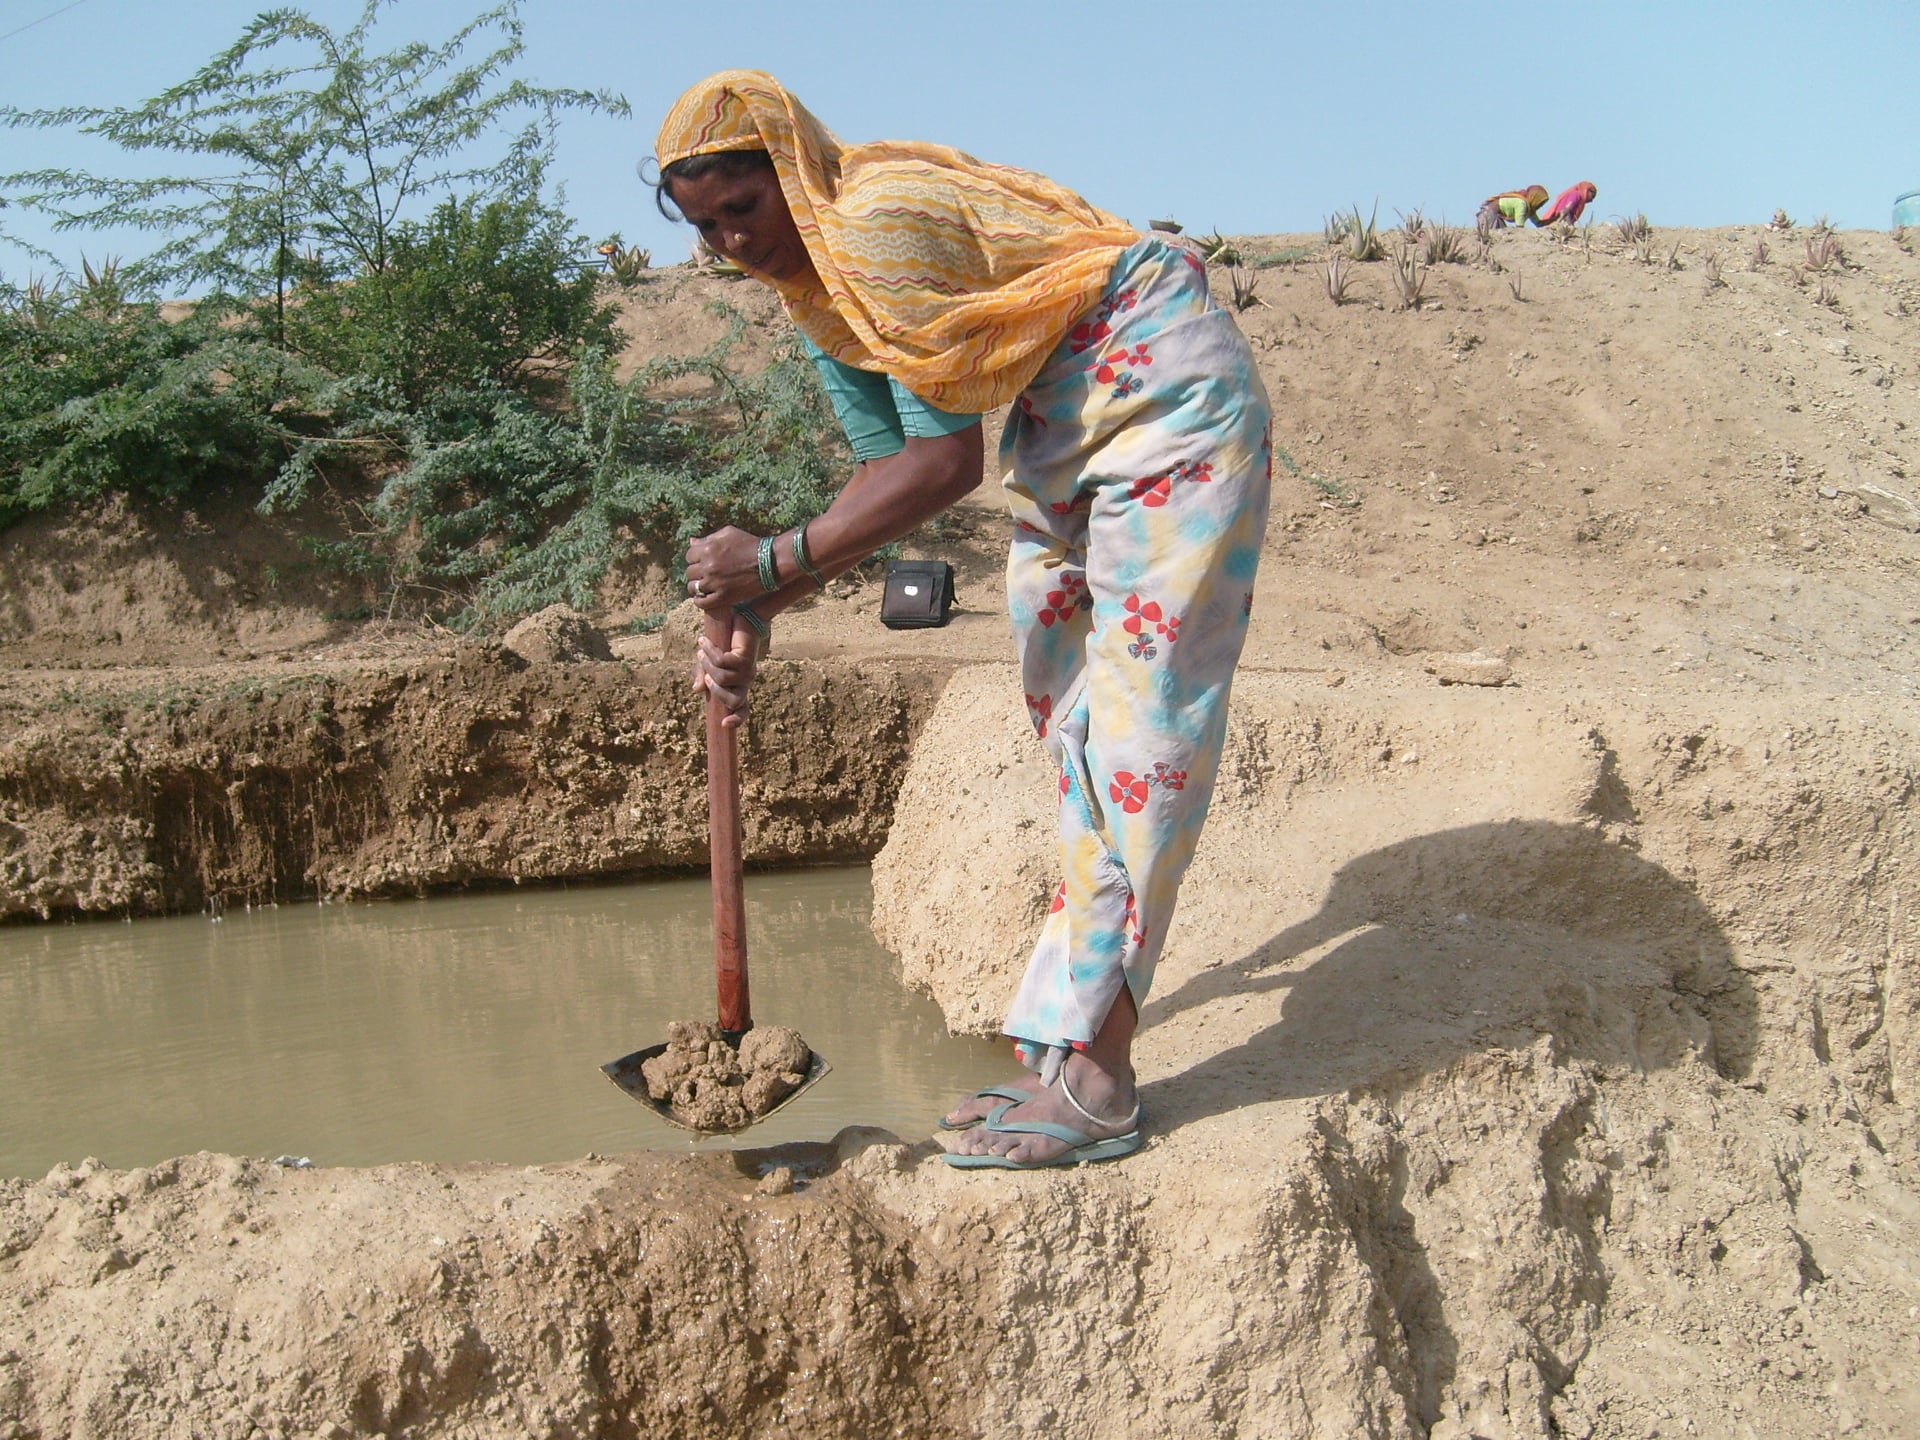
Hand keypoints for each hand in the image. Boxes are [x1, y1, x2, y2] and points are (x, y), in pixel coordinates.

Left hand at [685, 526, 764, 609]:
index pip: (689, 556)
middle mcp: (708, 566)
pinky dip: (701, 601)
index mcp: (708, 548)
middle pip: (690, 572)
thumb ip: (709, 538)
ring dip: (698, 587)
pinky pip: (701, 602)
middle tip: (708, 575)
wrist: (771, 563)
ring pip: (693, 588)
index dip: (696, 559)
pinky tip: (707, 597)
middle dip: (697, 573)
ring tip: (707, 586)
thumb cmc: (750, 545)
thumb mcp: (729, 534)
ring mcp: (714, 583)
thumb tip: (692, 542)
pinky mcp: (722, 597)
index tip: (704, 562)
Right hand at [693, 611, 761, 726]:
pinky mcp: (745, 658)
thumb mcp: (707, 662)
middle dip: (715, 690)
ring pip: (723, 679)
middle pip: (733, 701)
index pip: (742, 709)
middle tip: (706, 674)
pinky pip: (722, 661)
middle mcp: (745, 683)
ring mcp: (748, 671)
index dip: (736, 719)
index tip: (724, 724)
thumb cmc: (723, 644)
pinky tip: (705, 642)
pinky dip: (710, 651)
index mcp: (738, 688)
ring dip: (707, 665)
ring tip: (702, 651)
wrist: (740, 620)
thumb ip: (702, 676)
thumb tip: (697, 690)